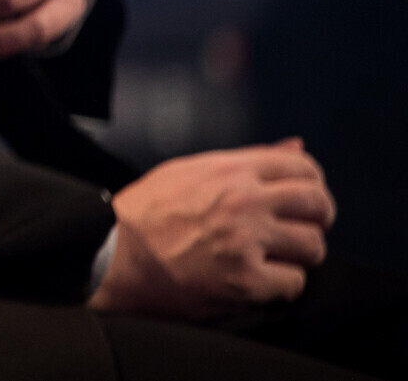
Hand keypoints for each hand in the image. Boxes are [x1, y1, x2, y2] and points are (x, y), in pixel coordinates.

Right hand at [89, 139, 334, 319]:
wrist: (113, 252)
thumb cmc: (145, 213)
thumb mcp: (188, 171)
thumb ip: (244, 161)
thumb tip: (295, 148)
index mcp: (229, 171)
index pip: (301, 167)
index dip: (312, 183)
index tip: (306, 197)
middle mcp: (244, 202)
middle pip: (318, 203)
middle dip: (319, 218)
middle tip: (304, 228)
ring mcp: (247, 242)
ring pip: (313, 246)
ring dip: (300, 254)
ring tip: (277, 256)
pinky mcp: (245, 281)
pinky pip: (294, 283)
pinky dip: (281, 285)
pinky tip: (259, 279)